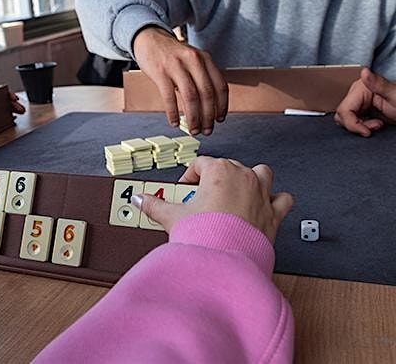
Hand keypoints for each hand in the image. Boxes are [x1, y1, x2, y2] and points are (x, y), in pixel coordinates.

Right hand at [132, 156, 292, 242]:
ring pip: (262, 173)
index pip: (201, 163)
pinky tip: (265, 206)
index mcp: (219, 171)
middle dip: (216, 180)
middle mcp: (243, 177)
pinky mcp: (274, 212)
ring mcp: (261, 193)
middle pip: (229, 166)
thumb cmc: (203, 235)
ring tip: (238, 193)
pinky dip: (275, 201)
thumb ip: (154, 204)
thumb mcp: (172, 216)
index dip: (190, 176)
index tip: (185, 189)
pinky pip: (282, 199)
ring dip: (252, 179)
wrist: (225, 260)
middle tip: (204, 198)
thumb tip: (140, 199)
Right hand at [133, 27, 227, 135]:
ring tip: (193, 130)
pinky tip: (174, 122)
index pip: (220, 86)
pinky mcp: (160, 72)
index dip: (222, 106)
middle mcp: (194, 61)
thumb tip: (208, 107)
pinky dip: (173, 113)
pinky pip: (169, 97)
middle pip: (206, 93)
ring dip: (194, 117)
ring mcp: (176, 66)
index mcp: (205, 59)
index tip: (220, 119)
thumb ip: (202, 77)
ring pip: (190, 97)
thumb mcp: (192, 59)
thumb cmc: (171, 55)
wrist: (149, 39)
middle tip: (207, 130)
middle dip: (208, 116)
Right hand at [334, 68, 395, 136]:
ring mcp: (357, 103)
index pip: (344, 110)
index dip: (352, 124)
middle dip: (356, 125)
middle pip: (341, 115)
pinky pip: (351, 122)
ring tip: (377, 124)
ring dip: (359, 126)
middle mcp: (356, 95)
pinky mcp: (361, 111)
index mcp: (361, 88)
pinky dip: (362, 126)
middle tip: (375, 125)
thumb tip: (364, 71)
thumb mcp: (394, 95)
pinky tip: (375, 123)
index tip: (366, 131)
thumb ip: (378, 83)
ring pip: (344, 120)